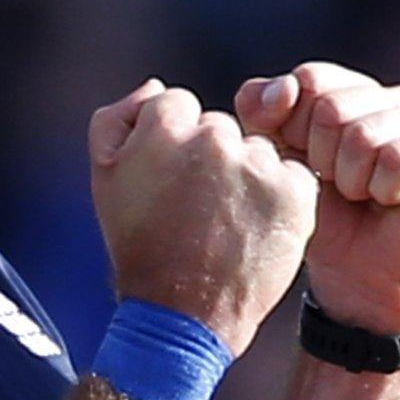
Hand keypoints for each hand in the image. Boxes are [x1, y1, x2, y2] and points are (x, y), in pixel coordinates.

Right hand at [90, 79, 319, 355]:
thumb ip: (119, 118)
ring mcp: (258, 164)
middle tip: (197, 210)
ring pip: (258, 150)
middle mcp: (215, 137)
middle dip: (211, 160)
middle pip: (220, 128)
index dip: (172, 146)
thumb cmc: (138, 245)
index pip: (179, 106)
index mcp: (166, 126)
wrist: (182, 314)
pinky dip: (280, 197)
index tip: (168, 184)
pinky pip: (293, 173)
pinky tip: (255, 227)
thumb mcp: (104, 177)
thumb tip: (156, 86)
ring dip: (247, 177)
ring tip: (225, 224)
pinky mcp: (295, 192)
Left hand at [236, 62, 399, 335]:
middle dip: (321, 159)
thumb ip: (261, 112)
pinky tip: (392, 200)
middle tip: (339, 185)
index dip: (294, 130)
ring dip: (351, 180)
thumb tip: (285, 88)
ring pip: (364, 136)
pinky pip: (399, 158)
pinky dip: (383, 190)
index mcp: (354, 89)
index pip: (311, 79)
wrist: (355, 275)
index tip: (307, 162)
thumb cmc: (320, 213)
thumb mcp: (276, 157)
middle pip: (332, 106)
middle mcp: (395, 97)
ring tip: (364, 195)